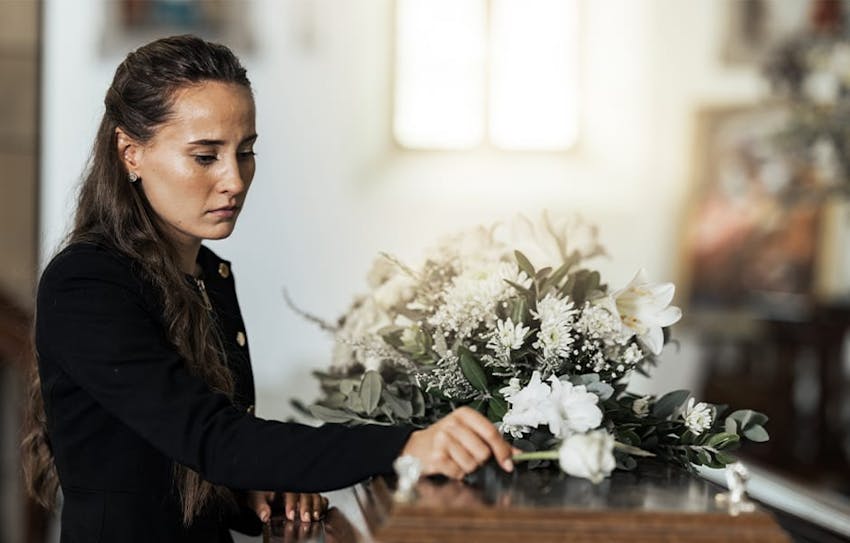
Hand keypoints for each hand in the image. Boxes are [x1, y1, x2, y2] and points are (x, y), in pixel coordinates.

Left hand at [246, 491, 328, 523]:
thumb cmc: (261, 493)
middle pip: (306, 491)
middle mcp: (296, 484)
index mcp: (283, 482)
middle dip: (307, 505)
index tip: (291, 515)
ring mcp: (303, 490)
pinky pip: (320, 498)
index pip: (290, 490)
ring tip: (315, 517)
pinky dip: (323, 504)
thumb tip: (265, 515)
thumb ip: (261, 506)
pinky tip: (321, 512)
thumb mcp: (256, 498)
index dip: (292, 502)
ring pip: (315, 493)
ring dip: (317, 505)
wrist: (264, 494)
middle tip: (306, 518)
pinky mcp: (310, 498)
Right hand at [400, 406, 515, 478]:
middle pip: (483, 452)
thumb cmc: (447, 439)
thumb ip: (496, 443)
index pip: (491, 433)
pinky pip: (458, 472)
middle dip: (480, 460)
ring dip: (467, 467)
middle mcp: (453, 424)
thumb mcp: (470, 432)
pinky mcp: (436, 456)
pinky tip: (450, 464)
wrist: (418, 447)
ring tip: (458, 459)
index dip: (502, 451)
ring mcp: (442, 439)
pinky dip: (457, 473)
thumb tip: (518, 455)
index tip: (507, 464)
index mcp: (465, 414)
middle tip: (470, 455)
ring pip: (472, 464)